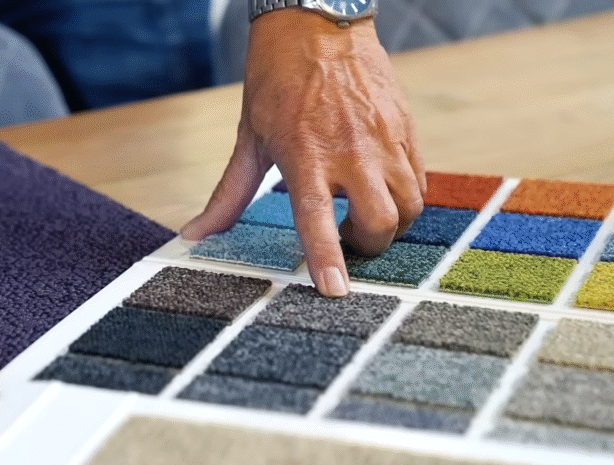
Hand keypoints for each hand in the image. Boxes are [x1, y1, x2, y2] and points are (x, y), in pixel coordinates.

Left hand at [181, 10, 424, 296]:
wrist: (317, 24)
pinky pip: (419, 181)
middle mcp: (350, 150)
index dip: (328, 258)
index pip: (318, 217)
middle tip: (346, 241)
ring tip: (363, 217)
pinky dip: (405, 199)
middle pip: (380, 222)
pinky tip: (380, 192)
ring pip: (409, 206)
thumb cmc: (276, 81)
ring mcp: (384, 139)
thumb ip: (228, 196)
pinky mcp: (406, 128)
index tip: (335, 290)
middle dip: (368, 248)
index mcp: (305, 155)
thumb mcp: (248, 138)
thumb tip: (194, 236)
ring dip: (390, 227)